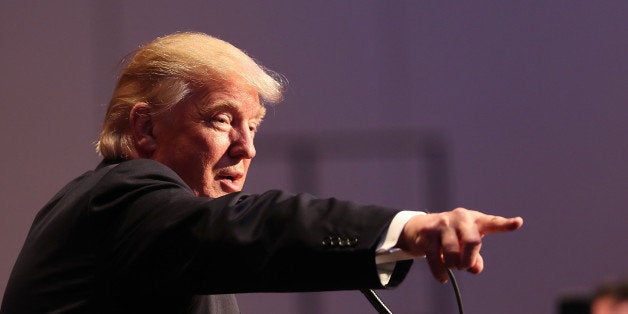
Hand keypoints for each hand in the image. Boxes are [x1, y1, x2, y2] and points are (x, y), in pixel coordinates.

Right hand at [398, 208, 522, 282]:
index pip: (492, 223)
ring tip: (451, 265)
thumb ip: (475, 257)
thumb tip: (475, 269)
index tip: (518, 223)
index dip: (505, 224)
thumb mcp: (466, 244)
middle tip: (464, 266)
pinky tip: (443, 278)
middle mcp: (459, 218)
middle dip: (469, 260)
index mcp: (474, 219)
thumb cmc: (452, 236)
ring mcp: (442, 224)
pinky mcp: (427, 234)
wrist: (420, 227)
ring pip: (452, 253)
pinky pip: (436, 259)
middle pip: (473, 242)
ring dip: (454, 266)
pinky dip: (441, 273)